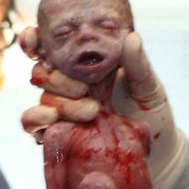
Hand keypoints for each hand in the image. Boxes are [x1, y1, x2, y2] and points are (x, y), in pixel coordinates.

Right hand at [20, 29, 188, 188]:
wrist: (155, 150)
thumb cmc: (150, 111)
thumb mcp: (148, 84)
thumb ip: (137, 63)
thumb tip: (131, 37)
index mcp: (84, 64)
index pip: (51, 46)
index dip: (34, 39)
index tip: (35, 39)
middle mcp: (68, 84)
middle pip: (41, 71)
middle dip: (55, 77)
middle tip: (84, 89)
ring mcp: (61, 109)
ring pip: (42, 97)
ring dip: (59, 101)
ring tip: (91, 110)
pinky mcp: (58, 134)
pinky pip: (33, 125)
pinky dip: (35, 118)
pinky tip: (51, 118)